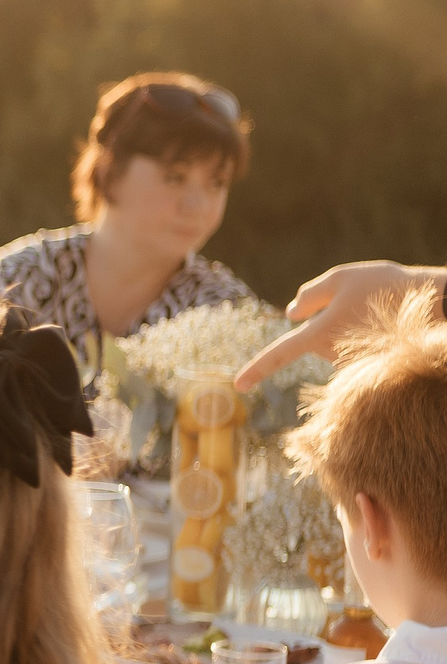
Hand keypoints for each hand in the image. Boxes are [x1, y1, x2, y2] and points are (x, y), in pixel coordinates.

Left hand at [237, 262, 444, 388]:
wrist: (439, 305)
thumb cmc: (388, 286)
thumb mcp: (343, 277)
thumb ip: (311, 294)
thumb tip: (290, 313)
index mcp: (319, 334)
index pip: (280, 354)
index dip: (257, 369)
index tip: (238, 386)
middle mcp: (334, 357)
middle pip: (319, 342)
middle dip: (334, 323)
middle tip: (366, 305)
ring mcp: (355, 367)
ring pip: (341, 347)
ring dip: (355, 330)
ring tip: (383, 315)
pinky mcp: (373, 372)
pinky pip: (360, 354)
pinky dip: (369, 338)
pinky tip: (391, 327)